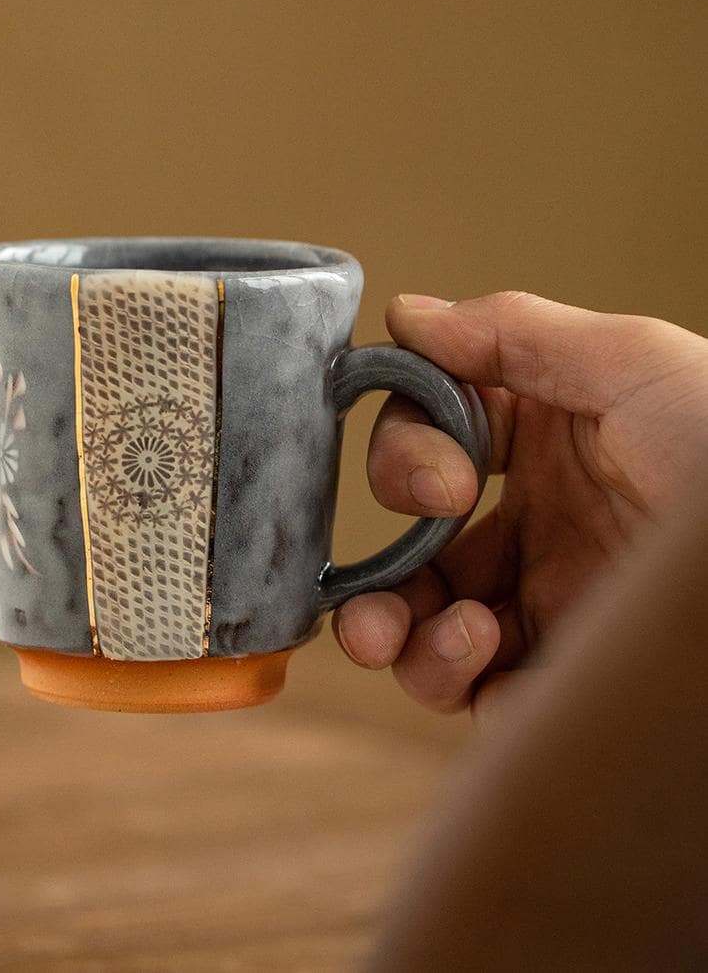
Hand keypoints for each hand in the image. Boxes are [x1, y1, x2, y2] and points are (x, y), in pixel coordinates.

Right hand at [333, 291, 707, 719]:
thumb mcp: (635, 366)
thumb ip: (512, 335)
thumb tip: (406, 315)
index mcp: (547, 447)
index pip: (430, 446)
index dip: (406, 459)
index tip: (446, 481)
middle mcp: (540, 530)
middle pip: (413, 557)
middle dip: (373, 580)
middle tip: (374, 606)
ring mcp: (553, 608)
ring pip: (429, 636)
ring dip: (405, 639)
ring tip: (456, 635)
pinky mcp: (571, 679)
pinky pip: (480, 695)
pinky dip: (456, 680)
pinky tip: (487, 658)